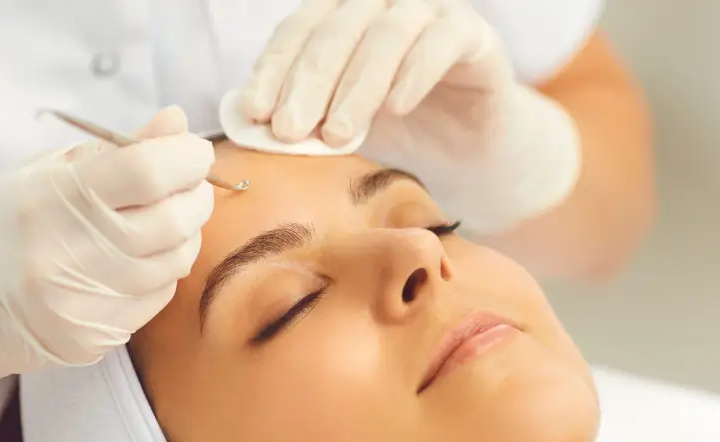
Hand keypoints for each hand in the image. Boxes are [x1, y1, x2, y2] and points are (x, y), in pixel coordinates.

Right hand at [0, 106, 213, 441]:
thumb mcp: (42, 173)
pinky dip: (159, 274)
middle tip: (190, 187)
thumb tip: (177, 124)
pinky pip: (155, 298)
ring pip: (173, 263)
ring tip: (163, 222)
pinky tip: (134, 262)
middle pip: (172, 220)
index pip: (147, 171)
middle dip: (196, 197)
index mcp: (51, 197)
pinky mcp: (91, 338)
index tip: (194, 152)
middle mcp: (65, 252)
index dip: (186, 158)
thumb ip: (115, 150)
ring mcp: (80, 302)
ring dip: (183, 237)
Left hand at [241, 0, 581, 233]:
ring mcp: (432, 13)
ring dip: (356, 86)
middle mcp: (386, 2)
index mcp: (345, 13)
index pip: (300, 29)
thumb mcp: (340, 120)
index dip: (274, 69)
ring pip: (385, 35)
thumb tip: (245, 117)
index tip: (256, 112)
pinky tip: (394, 110)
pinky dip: (413, 74)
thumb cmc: (401, 130)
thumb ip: (300, 113)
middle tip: (290, 130)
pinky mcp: (474, 35)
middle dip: (308, 82)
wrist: (472, 149)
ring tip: (337, 134)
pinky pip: (441, 43)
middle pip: (337, 30)